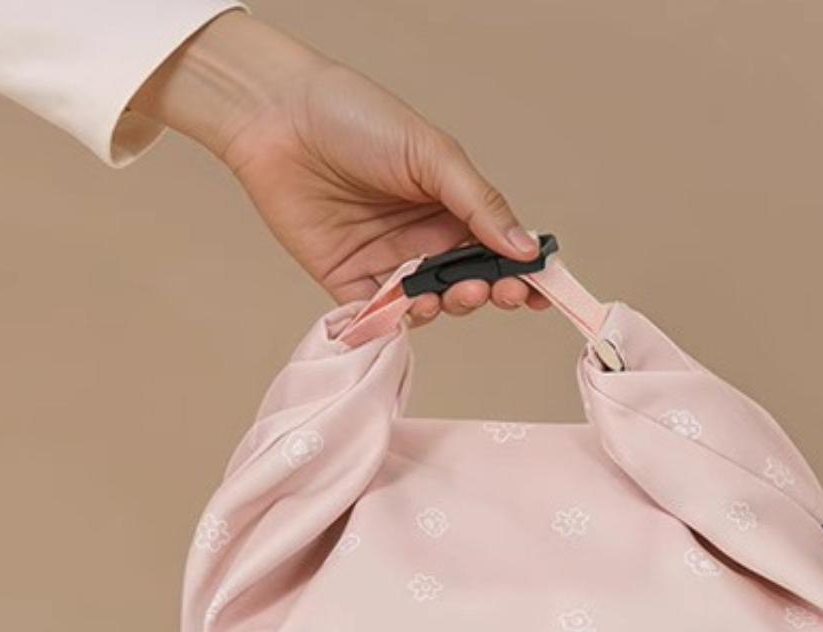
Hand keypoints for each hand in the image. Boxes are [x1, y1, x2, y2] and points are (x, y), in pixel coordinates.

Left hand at [133, 12, 544, 321]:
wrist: (277, 119)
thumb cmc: (354, 118)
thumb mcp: (431, 154)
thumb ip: (480, 204)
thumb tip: (525, 248)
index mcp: (450, 205)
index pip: (498, 248)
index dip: (523, 273)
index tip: (544, 290)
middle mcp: (424, 239)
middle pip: (471, 283)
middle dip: (493, 292)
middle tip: (503, 292)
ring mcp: (390, 265)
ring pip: (435, 305)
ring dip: (453, 305)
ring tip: (458, 292)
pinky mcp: (352, 286)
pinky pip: (386, 318)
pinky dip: (404, 322)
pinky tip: (416, 310)